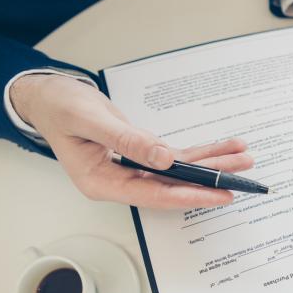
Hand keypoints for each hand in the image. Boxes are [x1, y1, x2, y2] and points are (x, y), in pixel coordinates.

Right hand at [10, 73, 252, 207]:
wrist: (50, 97)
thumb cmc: (60, 108)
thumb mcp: (89, 121)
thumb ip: (127, 140)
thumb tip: (163, 158)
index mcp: (102, 183)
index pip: (153, 194)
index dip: (188, 195)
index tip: (218, 195)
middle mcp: (120, 181)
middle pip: (173, 186)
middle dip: (209, 180)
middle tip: (242, 176)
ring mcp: (132, 170)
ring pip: (180, 172)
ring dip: (211, 164)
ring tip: (242, 158)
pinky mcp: (141, 156)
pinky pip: (177, 158)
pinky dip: (200, 152)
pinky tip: (223, 148)